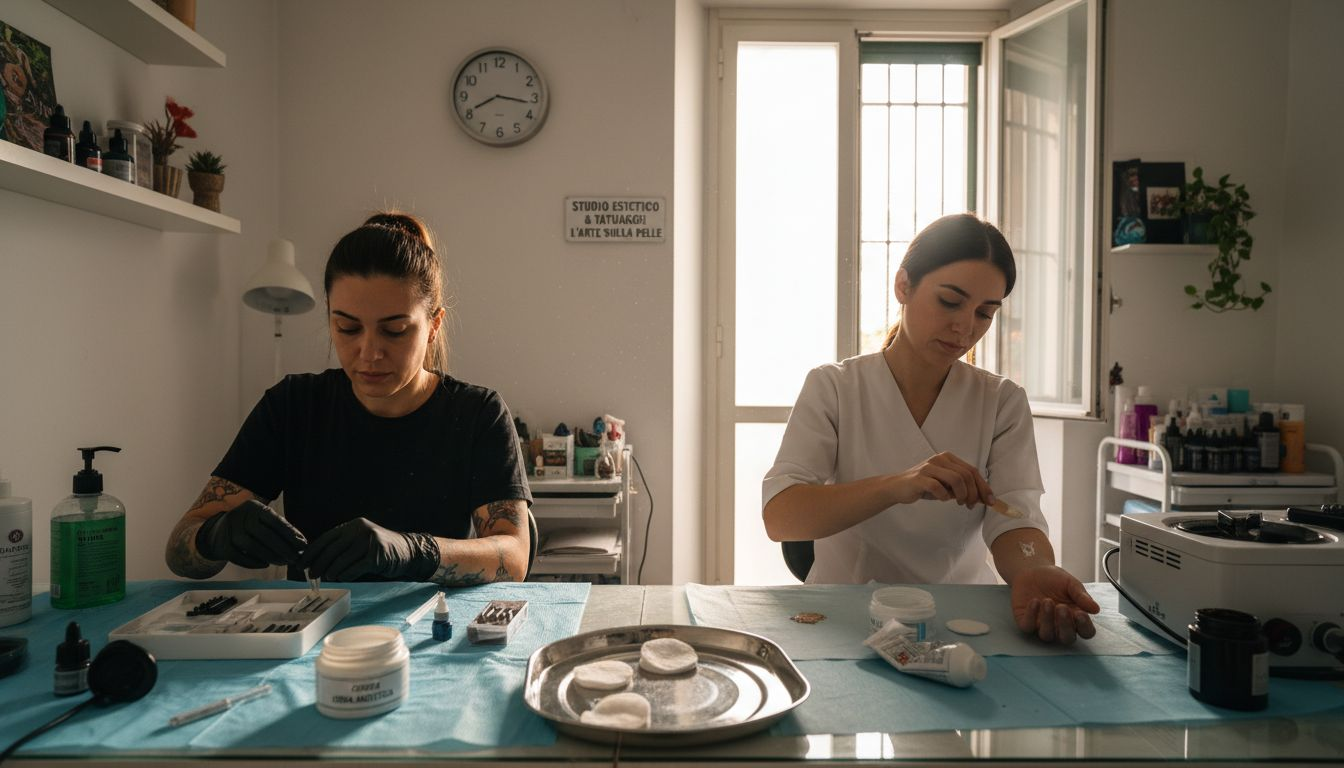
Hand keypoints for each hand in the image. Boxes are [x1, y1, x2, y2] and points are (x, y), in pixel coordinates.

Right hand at [195, 499, 307, 567]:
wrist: (216, 533)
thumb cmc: (247, 527)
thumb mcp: (261, 520)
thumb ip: (279, 529)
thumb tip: (301, 543)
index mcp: (253, 507)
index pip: (275, 520)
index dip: (290, 534)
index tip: (303, 545)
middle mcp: (240, 516)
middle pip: (265, 534)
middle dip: (283, 548)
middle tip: (295, 558)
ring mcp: (229, 531)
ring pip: (253, 546)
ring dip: (271, 556)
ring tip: (283, 562)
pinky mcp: (222, 546)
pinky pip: (240, 557)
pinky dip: (254, 562)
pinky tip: (265, 564)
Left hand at [297, 518, 439, 581]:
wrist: (407, 552)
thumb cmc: (378, 550)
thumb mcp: (359, 542)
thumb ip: (342, 547)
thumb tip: (315, 561)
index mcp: (353, 526)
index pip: (326, 538)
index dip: (312, 552)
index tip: (302, 563)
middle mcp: (360, 530)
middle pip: (332, 550)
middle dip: (318, 564)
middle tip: (312, 574)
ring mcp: (370, 542)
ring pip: (342, 560)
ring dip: (332, 571)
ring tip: (329, 577)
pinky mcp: (377, 555)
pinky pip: (355, 568)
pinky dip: (347, 575)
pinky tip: (343, 577)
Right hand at [890, 451, 994, 508]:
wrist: (898, 487)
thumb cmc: (924, 486)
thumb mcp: (946, 485)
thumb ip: (962, 487)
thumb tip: (984, 497)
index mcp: (948, 458)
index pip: (972, 471)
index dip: (983, 486)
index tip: (991, 501)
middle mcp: (940, 459)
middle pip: (966, 475)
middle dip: (974, 493)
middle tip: (971, 505)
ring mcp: (929, 467)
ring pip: (956, 479)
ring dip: (962, 495)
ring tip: (959, 503)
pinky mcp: (919, 478)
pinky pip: (938, 487)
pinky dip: (944, 497)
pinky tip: (942, 499)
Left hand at [1011, 565, 1100, 644]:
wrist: (1032, 570)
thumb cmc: (1054, 580)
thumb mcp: (1071, 584)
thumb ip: (1082, 596)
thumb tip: (1096, 609)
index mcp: (1075, 619)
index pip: (1086, 632)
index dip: (1085, 627)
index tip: (1081, 614)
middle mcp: (1060, 626)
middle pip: (1067, 638)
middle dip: (1065, 626)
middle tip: (1062, 608)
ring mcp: (1042, 626)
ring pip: (1047, 635)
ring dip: (1048, 620)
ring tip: (1047, 601)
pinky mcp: (1026, 622)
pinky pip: (1028, 627)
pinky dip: (1031, 615)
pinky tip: (1035, 601)